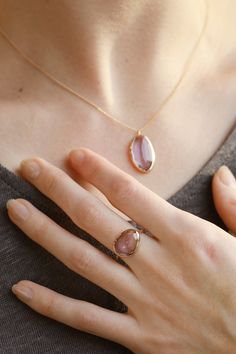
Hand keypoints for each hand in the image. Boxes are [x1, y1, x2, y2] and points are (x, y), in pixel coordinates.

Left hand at [6, 149, 235, 353]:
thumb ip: (233, 204)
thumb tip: (221, 174)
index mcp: (188, 236)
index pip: (129, 193)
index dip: (97, 171)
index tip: (72, 156)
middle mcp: (159, 265)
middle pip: (95, 219)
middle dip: (59, 189)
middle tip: (30, 168)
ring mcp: (145, 301)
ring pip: (82, 260)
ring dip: (44, 232)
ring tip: (16, 210)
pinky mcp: (140, 336)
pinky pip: (87, 317)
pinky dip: (52, 303)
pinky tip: (22, 288)